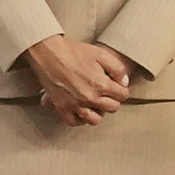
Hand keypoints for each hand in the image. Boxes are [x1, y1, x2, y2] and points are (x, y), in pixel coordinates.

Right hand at [21, 34, 139, 122]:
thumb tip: (124, 82)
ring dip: (98, 112)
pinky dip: (79, 119)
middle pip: (112, 108)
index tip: (117, 87)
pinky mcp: (61, 107)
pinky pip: (74, 122)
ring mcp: (75, 105)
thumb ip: (118, 69)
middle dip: (112, 100)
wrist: (50, 54)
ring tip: (95, 103)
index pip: (122, 96)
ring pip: (95, 119)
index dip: (122, 90)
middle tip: (107, 93)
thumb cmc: (74, 52)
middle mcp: (89, 98)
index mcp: (101, 85)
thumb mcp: (102, 54)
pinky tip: (82, 110)